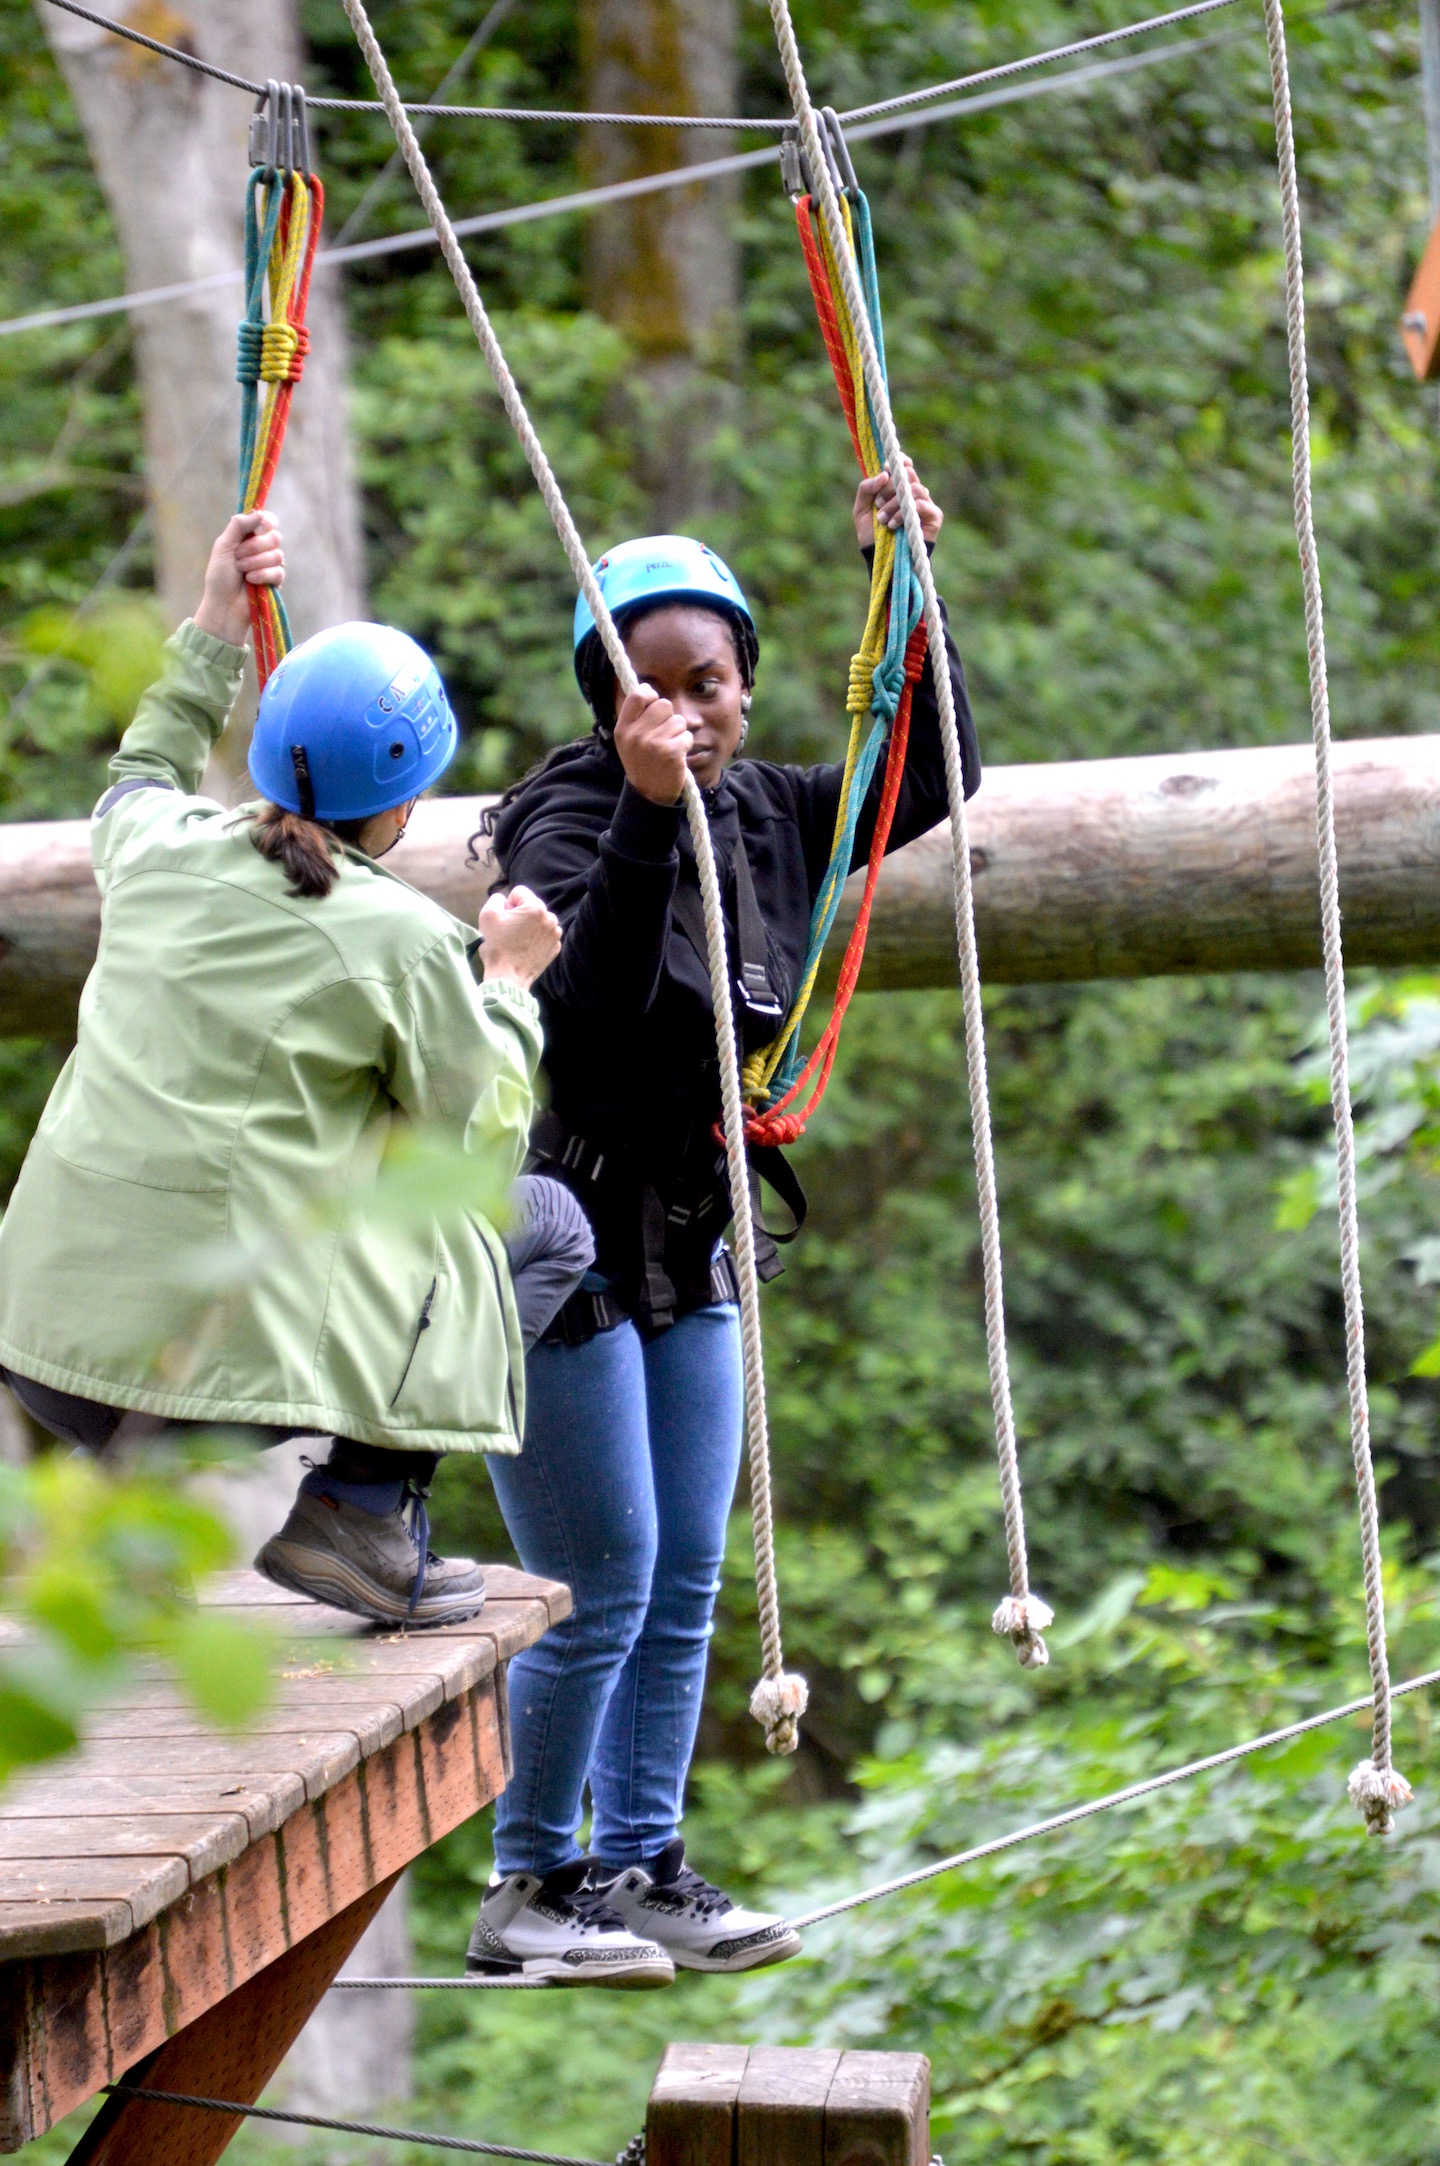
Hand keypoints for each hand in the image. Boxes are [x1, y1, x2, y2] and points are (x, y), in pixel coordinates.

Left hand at [193, 511, 284, 647]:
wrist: (223, 604)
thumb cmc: (219, 576)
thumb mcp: (223, 546)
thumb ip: (238, 526)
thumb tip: (259, 513)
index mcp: (249, 536)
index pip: (268, 520)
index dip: (266, 523)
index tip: (256, 529)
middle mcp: (262, 548)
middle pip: (274, 537)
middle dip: (255, 548)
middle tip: (238, 557)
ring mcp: (270, 564)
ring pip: (277, 555)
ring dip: (256, 563)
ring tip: (242, 572)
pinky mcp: (275, 581)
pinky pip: (278, 571)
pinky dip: (262, 575)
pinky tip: (251, 581)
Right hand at [479, 884, 562, 989]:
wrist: (508, 977)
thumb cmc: (497, 946)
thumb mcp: (488, 915)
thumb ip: (496, 899)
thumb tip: (505, 900)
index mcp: (535, 908)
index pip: (519, 892)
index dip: (507, 903)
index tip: (504, 918)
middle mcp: (550, 918)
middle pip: (530, 906)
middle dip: (519, 914)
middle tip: (509, 930)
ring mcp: (555, 934)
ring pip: (539, 920)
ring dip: (529, 925)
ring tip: (517, 940)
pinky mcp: (555, 948)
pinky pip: (544, 934)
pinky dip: (536, 938)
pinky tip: (525, 948)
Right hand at [614, 682, 691, 805]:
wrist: (649, 794)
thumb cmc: (642, 761)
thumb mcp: (629, 740)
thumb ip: (636, 715)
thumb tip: (647, 687)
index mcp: (623, 729)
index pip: (638, 694)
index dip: (650, 695)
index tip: (653, 705)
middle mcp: (636, 735)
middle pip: (664, 704)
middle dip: (668, 717)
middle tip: (663, 734)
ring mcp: (653, 744)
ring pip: (679, 720)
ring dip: (679, 733)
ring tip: (669, 747)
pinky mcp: (671, 753)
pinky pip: (687, 736)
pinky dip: (685, 745)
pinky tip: (676, 756)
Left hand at [853, 458, 942, 551]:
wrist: (880, 559)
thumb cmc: (872, 535)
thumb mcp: (861, 509)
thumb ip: (866, 488)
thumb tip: (885, 473)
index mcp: (899, 488)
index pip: (905, 466)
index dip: (898, 462)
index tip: (886, 467)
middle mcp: (914, 493)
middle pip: (908, 474)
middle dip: (890, 487)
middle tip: (878, 502)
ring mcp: (926, 504)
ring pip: (914, 488)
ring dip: (894, 503)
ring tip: (882, 519)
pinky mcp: (934, 517)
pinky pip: (921, 504)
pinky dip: (904, 512)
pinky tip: (893, 525)